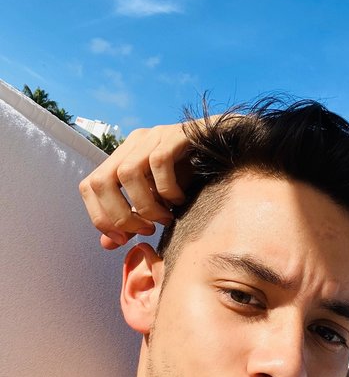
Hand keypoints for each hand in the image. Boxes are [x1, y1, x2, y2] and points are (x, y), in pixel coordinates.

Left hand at [79, 124, 189, 248]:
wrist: (231, 151)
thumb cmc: (194, 178)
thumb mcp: (159, 203)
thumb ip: (133, 221)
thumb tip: (107, 243)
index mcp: (124, 158)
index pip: (89, 186)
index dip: (99, 216)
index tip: (120, 239)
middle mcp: (134, 144)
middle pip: (102, 181)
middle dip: (120, 216)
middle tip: (145, 230)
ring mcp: (154, 136)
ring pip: (127, 173)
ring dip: (145, 206)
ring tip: (164, 219)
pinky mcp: (177, 134)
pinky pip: (160, 163)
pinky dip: (167, 189)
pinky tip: (180, 200)